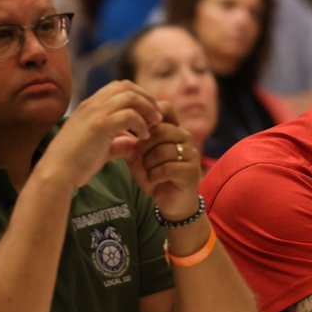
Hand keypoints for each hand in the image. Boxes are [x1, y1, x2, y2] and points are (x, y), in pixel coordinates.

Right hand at [37, 80, 162, 188]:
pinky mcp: (99, 125)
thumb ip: (117, 143)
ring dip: (147, 108)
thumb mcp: (100, 149)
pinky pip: (128, 115)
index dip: (138, 95)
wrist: (57, 174)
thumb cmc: (76, 165)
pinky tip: (143, 137)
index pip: (119, 87)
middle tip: (158, 116)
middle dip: (147, 98)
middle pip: (126, 86)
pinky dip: (141, 124)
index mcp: (90, 106)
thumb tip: (133, 143)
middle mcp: (91, 104)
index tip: (150, 112)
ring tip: (155, 124)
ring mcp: (94, 113)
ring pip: (130, 96)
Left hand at [129, 102, 202, 218]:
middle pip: (160, 130)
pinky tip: (154, 181)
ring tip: (149, 173)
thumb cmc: (156, 177)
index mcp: (174, 130)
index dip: (149, 117)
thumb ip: (132, 143)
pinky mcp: (192, 170)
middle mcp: (186, 138)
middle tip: (142, 161)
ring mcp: (191, 154)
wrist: (172, 203)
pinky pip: (167, 167)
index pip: (166, 108)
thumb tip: (119, 129)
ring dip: (149, 165)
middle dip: (144, 147)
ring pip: (162, 150)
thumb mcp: (140, 158)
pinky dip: (155, 176)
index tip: (139, 134)